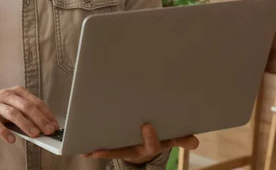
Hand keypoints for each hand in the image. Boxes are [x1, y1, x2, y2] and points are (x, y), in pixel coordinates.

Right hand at [0, 86, 58, 143]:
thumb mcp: (11, 105)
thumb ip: (25, 113)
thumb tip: (43, 127)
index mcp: (15, 92)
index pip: (35, 101)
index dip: (46, 114)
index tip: (54, 125)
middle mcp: (5, 95)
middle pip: (25, 106)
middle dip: (39, 119)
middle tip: (48, 130)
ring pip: (12, 113)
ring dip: (25, 124)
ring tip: (34, 135)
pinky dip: (4, 132)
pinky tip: (11, 139)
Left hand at [80, 124, 198, 163]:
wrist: (147, 141)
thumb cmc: (159, 135)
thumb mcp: (172, 137)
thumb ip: (182, 139)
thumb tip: (195, 142)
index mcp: (150, 146)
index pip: (151, 146)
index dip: (150, 138)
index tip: (146, 126)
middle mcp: (135, 149)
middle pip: (123, 151)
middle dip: (110, 151)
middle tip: (98, 151)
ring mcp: (124, 148)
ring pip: (110, 150)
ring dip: (97, 151)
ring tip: (85, 149)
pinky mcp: (115, 145)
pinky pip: (103, 147)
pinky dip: (93, 147)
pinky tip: (81, 147)